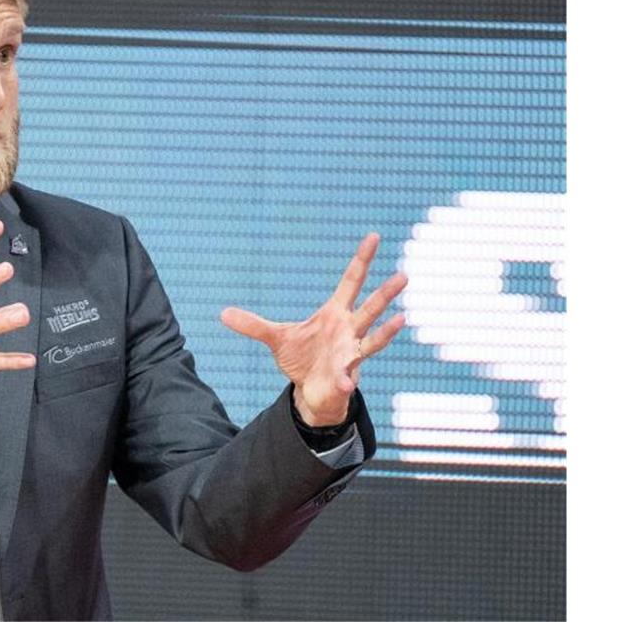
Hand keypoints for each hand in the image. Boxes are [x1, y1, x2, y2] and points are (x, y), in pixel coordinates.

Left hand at [219, 233, 407, 426]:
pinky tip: (345, 382)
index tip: (374, 236)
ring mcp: (350, 353)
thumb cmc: (302, 358)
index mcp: (334, 313)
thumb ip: (252, 325)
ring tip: (402, 319)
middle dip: (385, 293)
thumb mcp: (275, 338)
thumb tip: (222, 313)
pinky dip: (345, 379)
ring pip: (373, 339)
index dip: (362, 260)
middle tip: (403, 274)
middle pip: (370, 307)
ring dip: (387, 330)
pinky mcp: (344, 376)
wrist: (311, 390)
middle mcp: (348, 329)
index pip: (351, 281)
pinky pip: (348, 376)